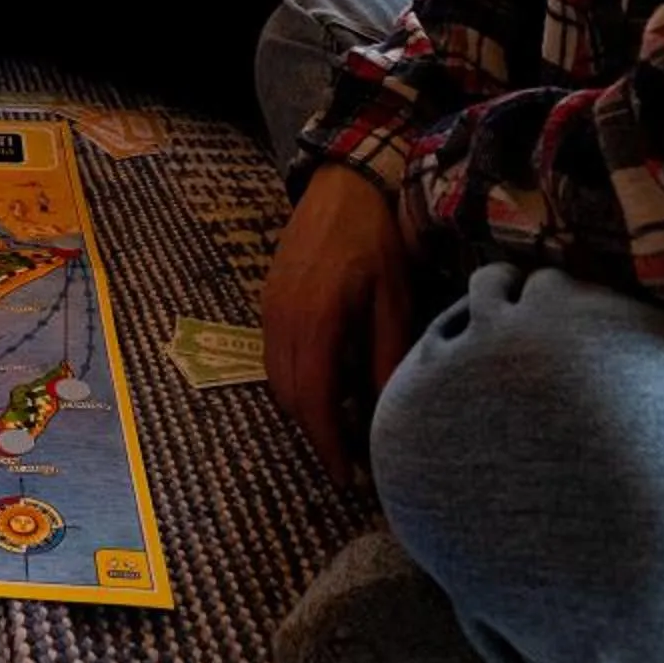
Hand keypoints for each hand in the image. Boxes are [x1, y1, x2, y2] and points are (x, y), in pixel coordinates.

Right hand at [261, 161, 415, 489]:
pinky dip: (297, 382)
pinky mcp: (268, 300)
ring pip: (278, 380)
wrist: (343, 185)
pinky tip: (327, 383)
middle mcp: (282, 321)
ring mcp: (269, 310)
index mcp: (315, 323)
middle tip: (350, 460)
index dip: (329, 444)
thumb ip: (387, 356)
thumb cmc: (377, 240)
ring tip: (340, 427)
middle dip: (316, 434)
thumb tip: (388, 411)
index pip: (315, 401)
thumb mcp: (394, 299)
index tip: (348, 477)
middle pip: (290, 398)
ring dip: (305, 410)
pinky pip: (274, 357)